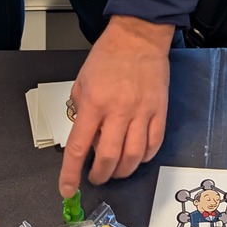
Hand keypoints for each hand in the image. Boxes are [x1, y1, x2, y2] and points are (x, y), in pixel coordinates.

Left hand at [59, 15, 172, 197]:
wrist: (138, 37)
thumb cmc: (107, 57)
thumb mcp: (82, 82)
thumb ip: (81, 112)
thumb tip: (86, 139)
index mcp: (94, 103)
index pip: (79, 147)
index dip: (71, 173)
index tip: (67, 188)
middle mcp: (118, 110)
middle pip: (109, 157)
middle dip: (100, 175)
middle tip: (96, 177)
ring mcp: (142, 112)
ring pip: (134, 156)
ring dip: (123, 171)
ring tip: (116, 171)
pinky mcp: (159, 111)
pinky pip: (154, 144)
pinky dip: (144, 157)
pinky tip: (137, 157)